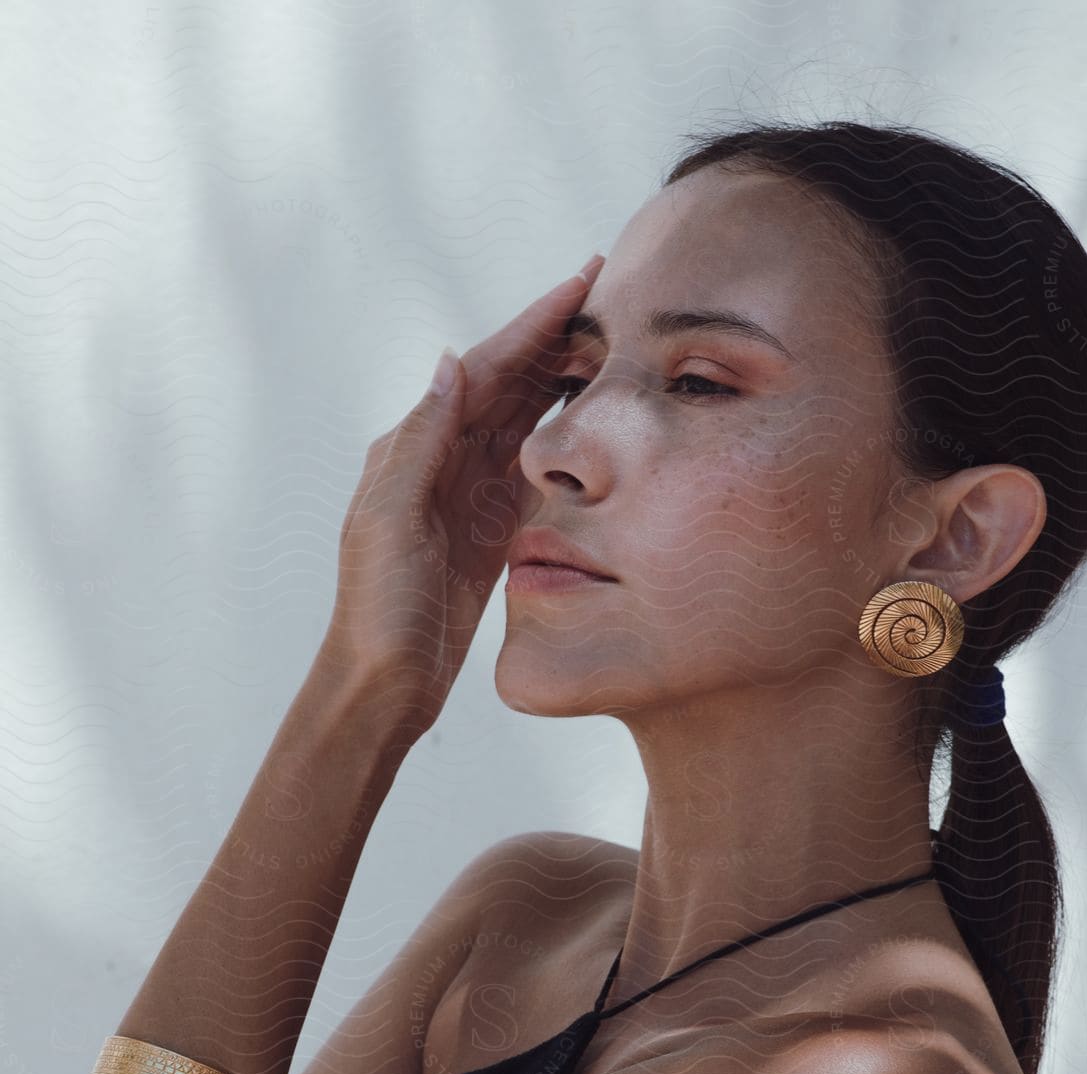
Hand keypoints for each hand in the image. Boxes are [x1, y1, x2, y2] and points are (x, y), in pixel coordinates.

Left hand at [318, 253, 604, 733]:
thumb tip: (449, 363)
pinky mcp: (488, 532)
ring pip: (522, 420)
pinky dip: (561, 438)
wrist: (384, 683)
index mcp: (412, 449)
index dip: (532, 323)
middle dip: (554, 338)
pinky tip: (589, 419)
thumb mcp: (390, 523)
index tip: (581, 280)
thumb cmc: (377, 609)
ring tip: (609, 342)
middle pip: (506, 384)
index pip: (481, 369)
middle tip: (611, 296)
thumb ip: (419, 444)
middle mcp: (439, 462)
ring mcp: (466, 496)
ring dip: (561, 379)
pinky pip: (531, 470)